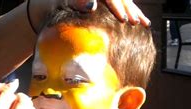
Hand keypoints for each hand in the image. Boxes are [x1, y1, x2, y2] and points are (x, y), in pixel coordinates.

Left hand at [29, 0, 149, 31]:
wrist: (47, 6)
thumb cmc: (51, 5)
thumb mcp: (60, 3)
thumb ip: (75, 3)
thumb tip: (92, 5)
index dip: (117, 7)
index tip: (123, 20)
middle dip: (129, 10)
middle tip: (136, 23)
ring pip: (124, 0)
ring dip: (134, 11)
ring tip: (143, 23)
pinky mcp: (104, 0)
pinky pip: (121, 4)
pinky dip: (131, 12)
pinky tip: (140, 20)